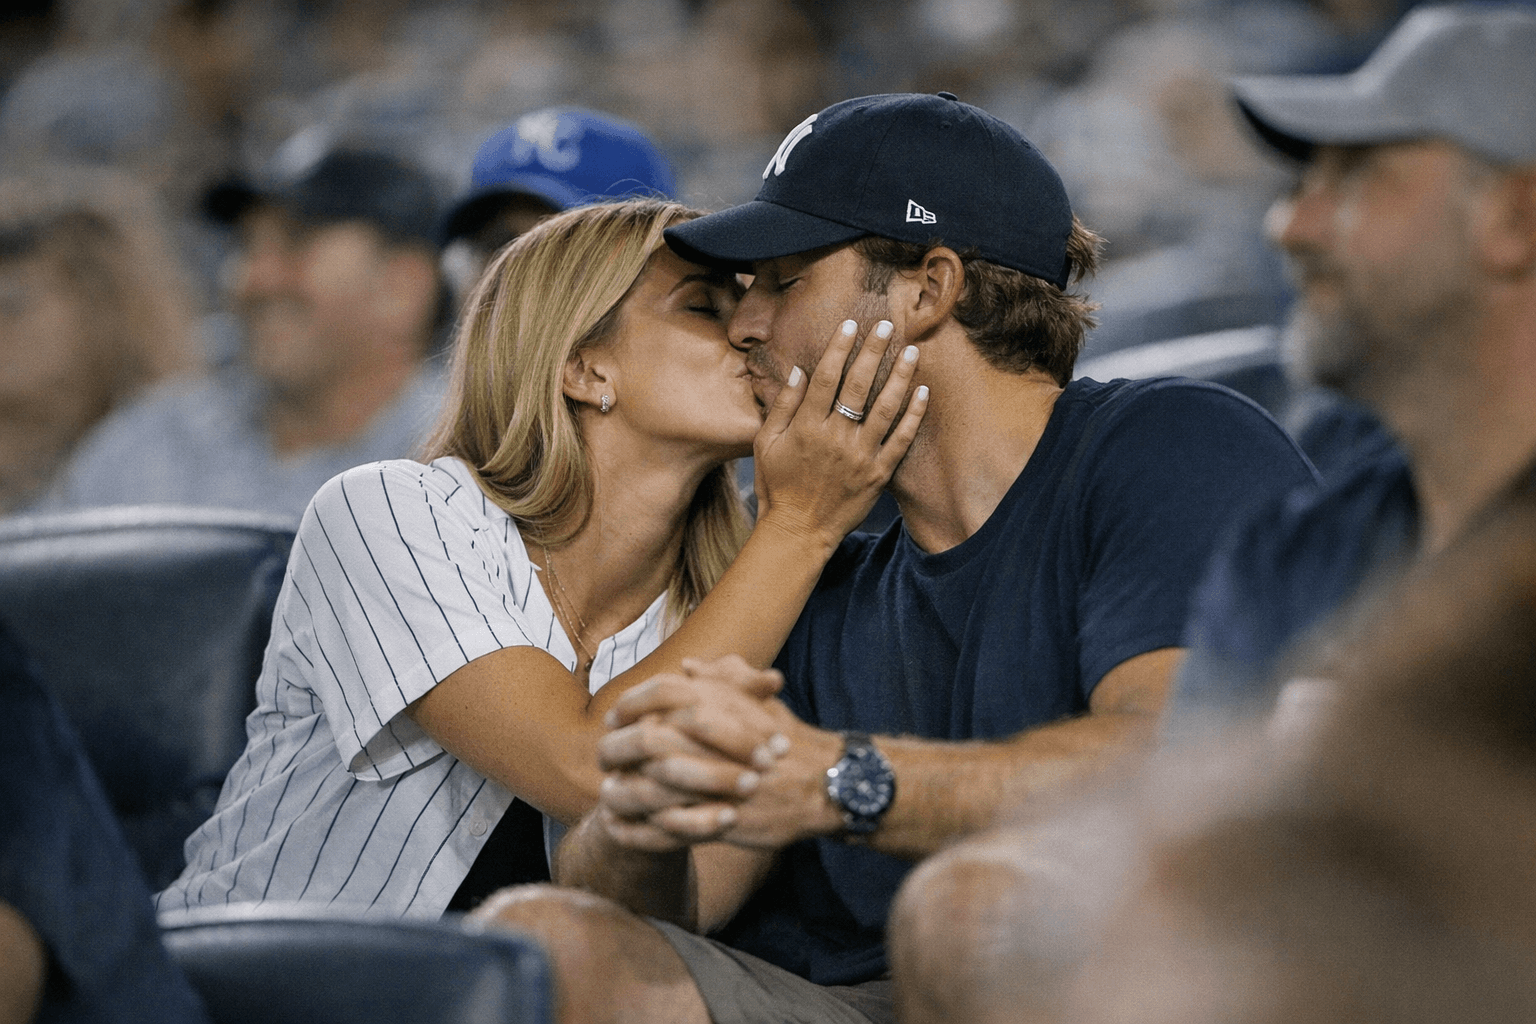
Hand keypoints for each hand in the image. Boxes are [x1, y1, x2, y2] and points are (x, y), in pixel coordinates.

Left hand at [599, 656, 843, 849]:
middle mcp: (711, 742)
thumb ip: (722, 678)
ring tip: (608, 792)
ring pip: (650, 786)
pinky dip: (640, 829)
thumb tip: (685, 666)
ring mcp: (713, 782)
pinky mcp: (718, 820)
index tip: (613, 718)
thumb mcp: (758, 700)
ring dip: (624, 790)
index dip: (627, 708)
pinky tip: (624, 826)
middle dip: (618, 749)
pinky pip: (667, 827)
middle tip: (604, 757)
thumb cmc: (786, 740)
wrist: (824, 784)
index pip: (655, 698)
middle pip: (644, 742)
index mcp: (716, 707)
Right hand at [753, 318, 928, 547]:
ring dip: (900, 377)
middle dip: (872, 352)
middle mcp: (835, 438)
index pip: (826, 378)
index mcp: (806, 427)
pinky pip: (900, 441)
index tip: (851, 324)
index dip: (839, 348)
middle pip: (858, 386)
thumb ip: (783, 406)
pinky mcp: (878, 474)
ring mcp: (860, 456)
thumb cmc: (777, 486)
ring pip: (885, 408)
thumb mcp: (766, 444)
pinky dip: (913, 416)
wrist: (798, 531)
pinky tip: (923, 393)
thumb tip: (798, 370)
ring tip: (912, 352)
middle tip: (886, 326)